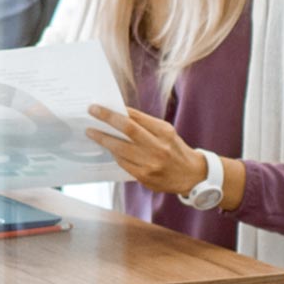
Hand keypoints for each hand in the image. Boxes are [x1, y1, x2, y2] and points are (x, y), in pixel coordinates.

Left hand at [85, 105, 210, 196]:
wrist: (191, 176)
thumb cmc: (175, 150)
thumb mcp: (166, 132)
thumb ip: (146, 125)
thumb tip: (120, 116)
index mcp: (164, 132)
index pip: (137, 117)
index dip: (117, 111)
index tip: (102, 106)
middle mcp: (158, 147)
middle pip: (127, 129)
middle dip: (107, 119)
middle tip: (92, 111)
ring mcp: (151, 163)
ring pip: (120, 148)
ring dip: (103, 139)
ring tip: (92, 132)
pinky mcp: (144, 177)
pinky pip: (122, 162)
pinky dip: (114, 154)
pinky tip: (107, 148)